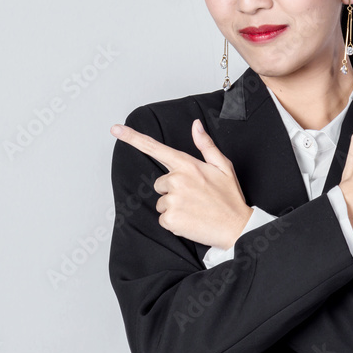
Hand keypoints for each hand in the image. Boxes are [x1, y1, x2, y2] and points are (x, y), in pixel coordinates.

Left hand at [110, 118, 252, 249]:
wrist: (237, 227)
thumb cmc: (230, 197)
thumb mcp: (223, 166)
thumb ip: (205, 145)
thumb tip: (195, 125)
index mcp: (187, 164)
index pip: (155, 147)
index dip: (132, 138)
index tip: (116, 129)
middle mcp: (177, 179)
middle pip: (160, 183)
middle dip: (173, 191)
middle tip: (195, 197)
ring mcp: (172, 199)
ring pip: (162, 202)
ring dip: (174, 207)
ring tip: (196, 210)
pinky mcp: (170, 218)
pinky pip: (163, 219)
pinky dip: (175, 222)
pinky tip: (192, 220)